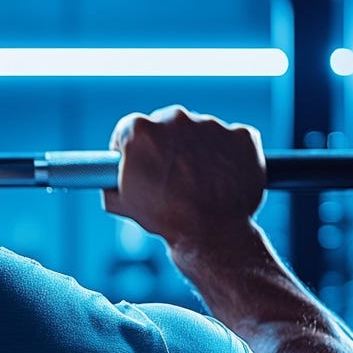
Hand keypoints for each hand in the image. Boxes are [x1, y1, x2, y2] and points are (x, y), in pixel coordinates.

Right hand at [101, 105, 265, 249]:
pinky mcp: (241, 135)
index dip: (130, 148)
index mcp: (141, 131)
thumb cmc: (164, 218)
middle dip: (167, 145)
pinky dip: (228, 155)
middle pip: (166, 124)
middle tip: (171, 175)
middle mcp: (176, 118)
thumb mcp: (121, 203)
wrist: (211, 233)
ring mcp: (212, 125)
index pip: (129, 128)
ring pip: (200, 132)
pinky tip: (221, 178)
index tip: (138, 162)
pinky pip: (231, 140)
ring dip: (198, 151)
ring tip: (199, 182)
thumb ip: (111, 182)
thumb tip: (110, 180)